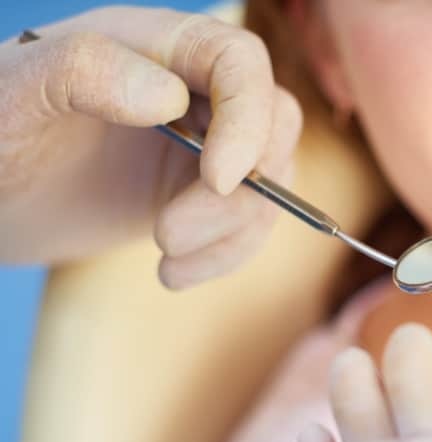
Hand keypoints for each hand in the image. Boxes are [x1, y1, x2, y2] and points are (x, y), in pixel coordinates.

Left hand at [0, 6, 301, 287]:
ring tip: (164, 256)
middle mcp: (191, 92)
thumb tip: (170, 98)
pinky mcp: (201, 196)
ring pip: (270, 181)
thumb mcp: (14, 94)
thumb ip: (81, 70)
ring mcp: (202, 146)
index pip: (239, 61)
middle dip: (242, 189)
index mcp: (153, 46)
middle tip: (168, 233)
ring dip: (231, 231)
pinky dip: (226, 255)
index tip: (217, 180)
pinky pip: (250, 222)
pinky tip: (171, 273)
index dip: (248, 118)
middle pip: (275, 123)